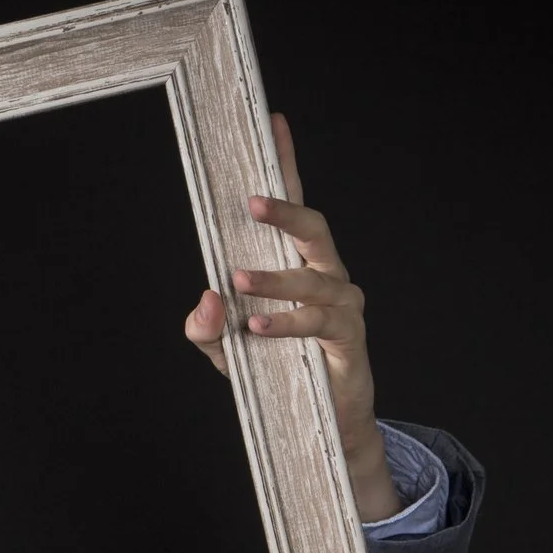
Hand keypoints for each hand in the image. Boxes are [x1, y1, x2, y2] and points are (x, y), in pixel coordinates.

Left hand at [184, 112, 400, 521]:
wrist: (319, 430)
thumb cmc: (274, 377)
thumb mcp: (225, 351)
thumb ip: (205, 326)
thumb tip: (203, 298)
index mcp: (298, 263)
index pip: (294, 204)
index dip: (285, 164)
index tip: (273, 121)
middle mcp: (327, 273)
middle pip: (313, 226)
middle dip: (284, 209)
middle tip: (250, 201)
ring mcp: (343, 304)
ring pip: (314, 277)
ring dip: (273, 278)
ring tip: (238, 282)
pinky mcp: (349, 339)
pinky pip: (318, 322)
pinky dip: (284, 322)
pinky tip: (255, 326)